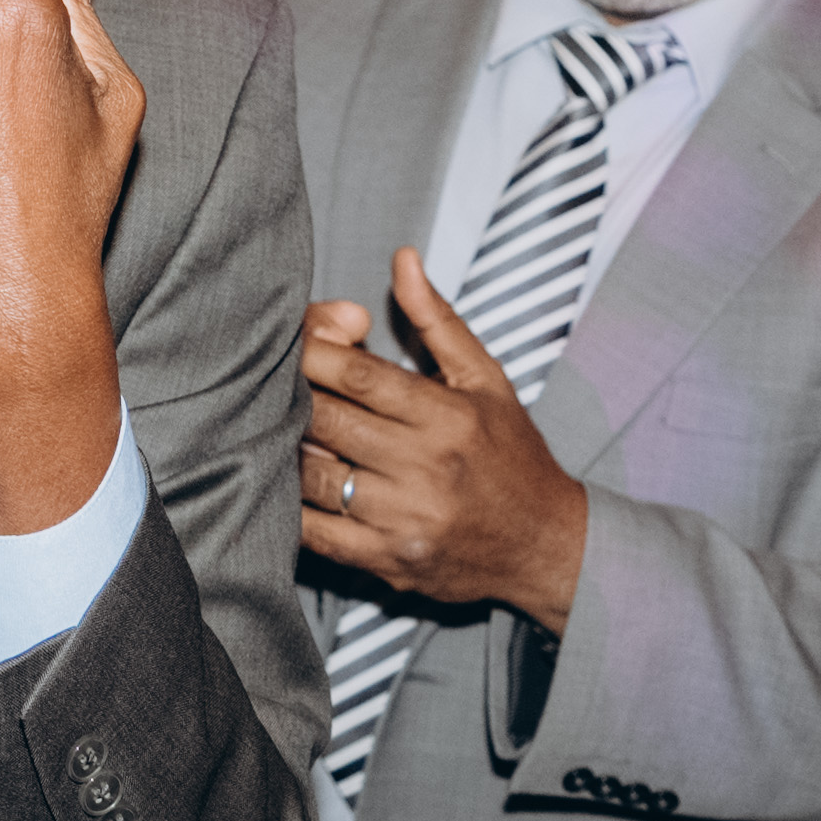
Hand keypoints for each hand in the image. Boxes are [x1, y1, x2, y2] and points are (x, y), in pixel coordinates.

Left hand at [300, 250, 586, 629]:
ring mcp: (404, 520)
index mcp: (447, 417)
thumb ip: (437, 320)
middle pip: (326, 421)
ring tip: (282, 429)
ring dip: (286, 448)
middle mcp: (425, 468)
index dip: (314, 352)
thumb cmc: (511, 453)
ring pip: (311, 475)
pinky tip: (285, 481)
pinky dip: (289, 506)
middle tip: (275, 384)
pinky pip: (314, 533)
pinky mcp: (388, 562)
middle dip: (292, 396)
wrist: (546, 547)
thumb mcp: (486, 380)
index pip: (359, 375)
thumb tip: (402, 258)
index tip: (294, 342)